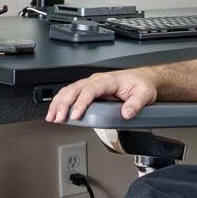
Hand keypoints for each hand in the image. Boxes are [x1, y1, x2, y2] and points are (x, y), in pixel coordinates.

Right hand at [44, 69, 160, 122]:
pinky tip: (56, 111)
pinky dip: (61, 102)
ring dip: (59, 103)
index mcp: (109, 80)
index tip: (75, 115)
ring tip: (51, 116)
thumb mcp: (145, 94)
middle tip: (57, 117)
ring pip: (70, 90)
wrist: (141, 79)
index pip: (90, 90)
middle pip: (74, 89)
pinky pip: (72, 93)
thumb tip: (127, 113)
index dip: (81, 103)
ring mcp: (92, 85)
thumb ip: (136, 103)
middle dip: (63, 103)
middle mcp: (97, 80)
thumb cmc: (141, 85)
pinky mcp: (89, 90)